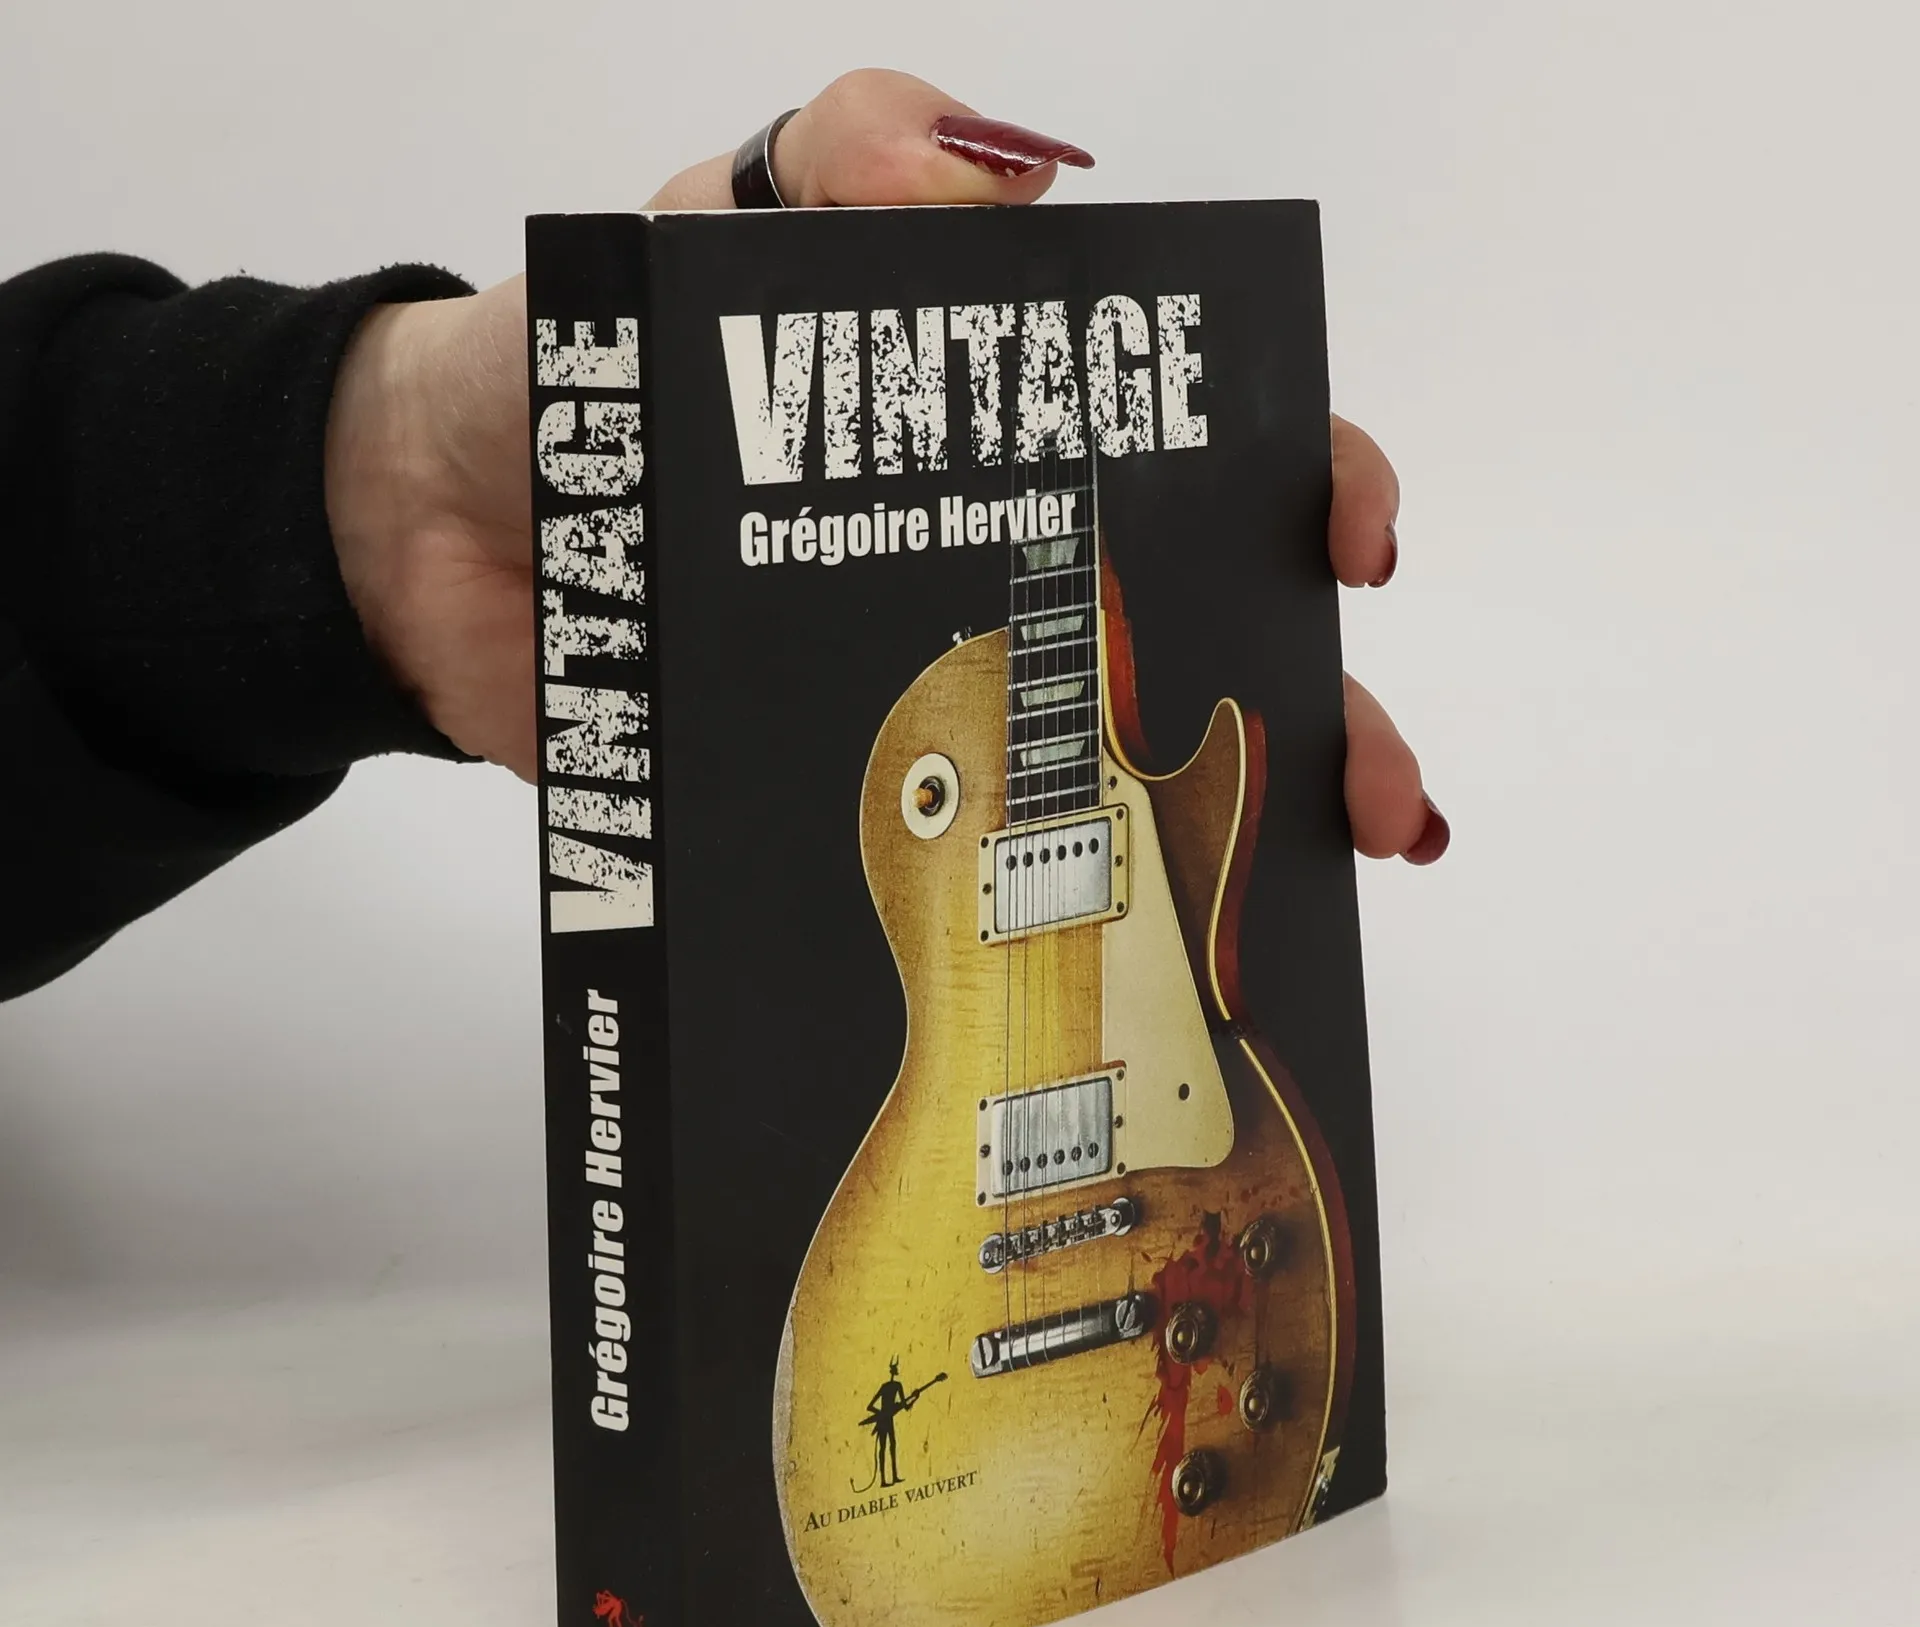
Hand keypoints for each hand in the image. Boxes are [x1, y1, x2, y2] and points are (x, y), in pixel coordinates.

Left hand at [325, 68, 1444, 865]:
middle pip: (1198, 633)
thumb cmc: (570, 372)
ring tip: (1311, 879)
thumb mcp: (715, 230)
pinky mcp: (852, 801)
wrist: (417, 538)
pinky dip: (1071, 908)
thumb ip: (841, 164)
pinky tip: (1156, 954)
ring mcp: (930, 696)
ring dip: (1238, 827)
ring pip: (1122, 764)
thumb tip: (984, 174)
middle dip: (1312, 700)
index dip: (1297, 486)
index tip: (1344, 539)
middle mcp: (989, 565)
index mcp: (990, 432)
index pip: (1196, 450)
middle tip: (1361, 772)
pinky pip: (976, 862)